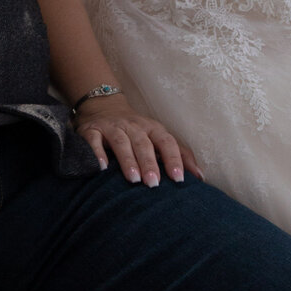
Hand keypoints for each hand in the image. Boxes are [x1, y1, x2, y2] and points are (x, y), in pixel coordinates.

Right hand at [75, 97, 202, 185]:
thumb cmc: (136, 131)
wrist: (103, 107)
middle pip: (143, 144)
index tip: (179, 179)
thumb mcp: (158, 137)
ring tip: (133, 179)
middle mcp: (133, 126)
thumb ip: (179, 155)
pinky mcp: (91, 130)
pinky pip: (93, 141)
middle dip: (150, 163)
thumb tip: (200, 177)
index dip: (173, 159)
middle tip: (154, 184)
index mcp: (152, 129)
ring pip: (121, 142)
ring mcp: (112, 127)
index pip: (166, 142)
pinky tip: (101, 168)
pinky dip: (97, 153)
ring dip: (128, 160)